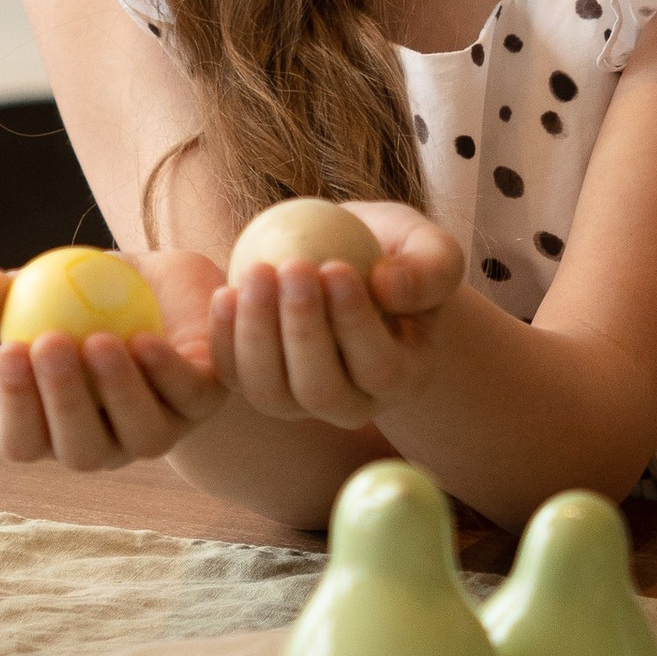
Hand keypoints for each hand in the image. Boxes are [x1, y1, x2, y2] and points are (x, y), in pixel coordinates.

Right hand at [0, 253, 229, 471]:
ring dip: (117, 391)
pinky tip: (145, 337)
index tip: (8, 349)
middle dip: (62, 402)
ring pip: (140, 436)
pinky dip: (166, 369)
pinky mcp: (203, 402)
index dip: (13, 406)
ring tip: (98, 339)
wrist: (162, 282)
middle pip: (80, 451)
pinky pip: (187, 397)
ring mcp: (158, 428)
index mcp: (54, 427)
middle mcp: (106, 442)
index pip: (24, 441)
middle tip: (49, 343)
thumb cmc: (86, 296)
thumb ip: (1, 295)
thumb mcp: (40, 288)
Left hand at [207, 204, 463, 427]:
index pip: (378, 368)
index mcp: (404, 378)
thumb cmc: (399, 255)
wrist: (352, 262)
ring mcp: (301, 403)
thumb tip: (386, 288)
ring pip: (271, 393)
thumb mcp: (432, 250)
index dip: (354, 324)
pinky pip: (234, 377)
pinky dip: (225, 339)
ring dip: (258, 334)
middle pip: (320, 390)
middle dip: (303, 330)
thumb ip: (428, 271)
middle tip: (294, 266)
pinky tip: (225, 291)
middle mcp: (353, 405)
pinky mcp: (260, 385)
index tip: (335, 267)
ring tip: (257, 272)